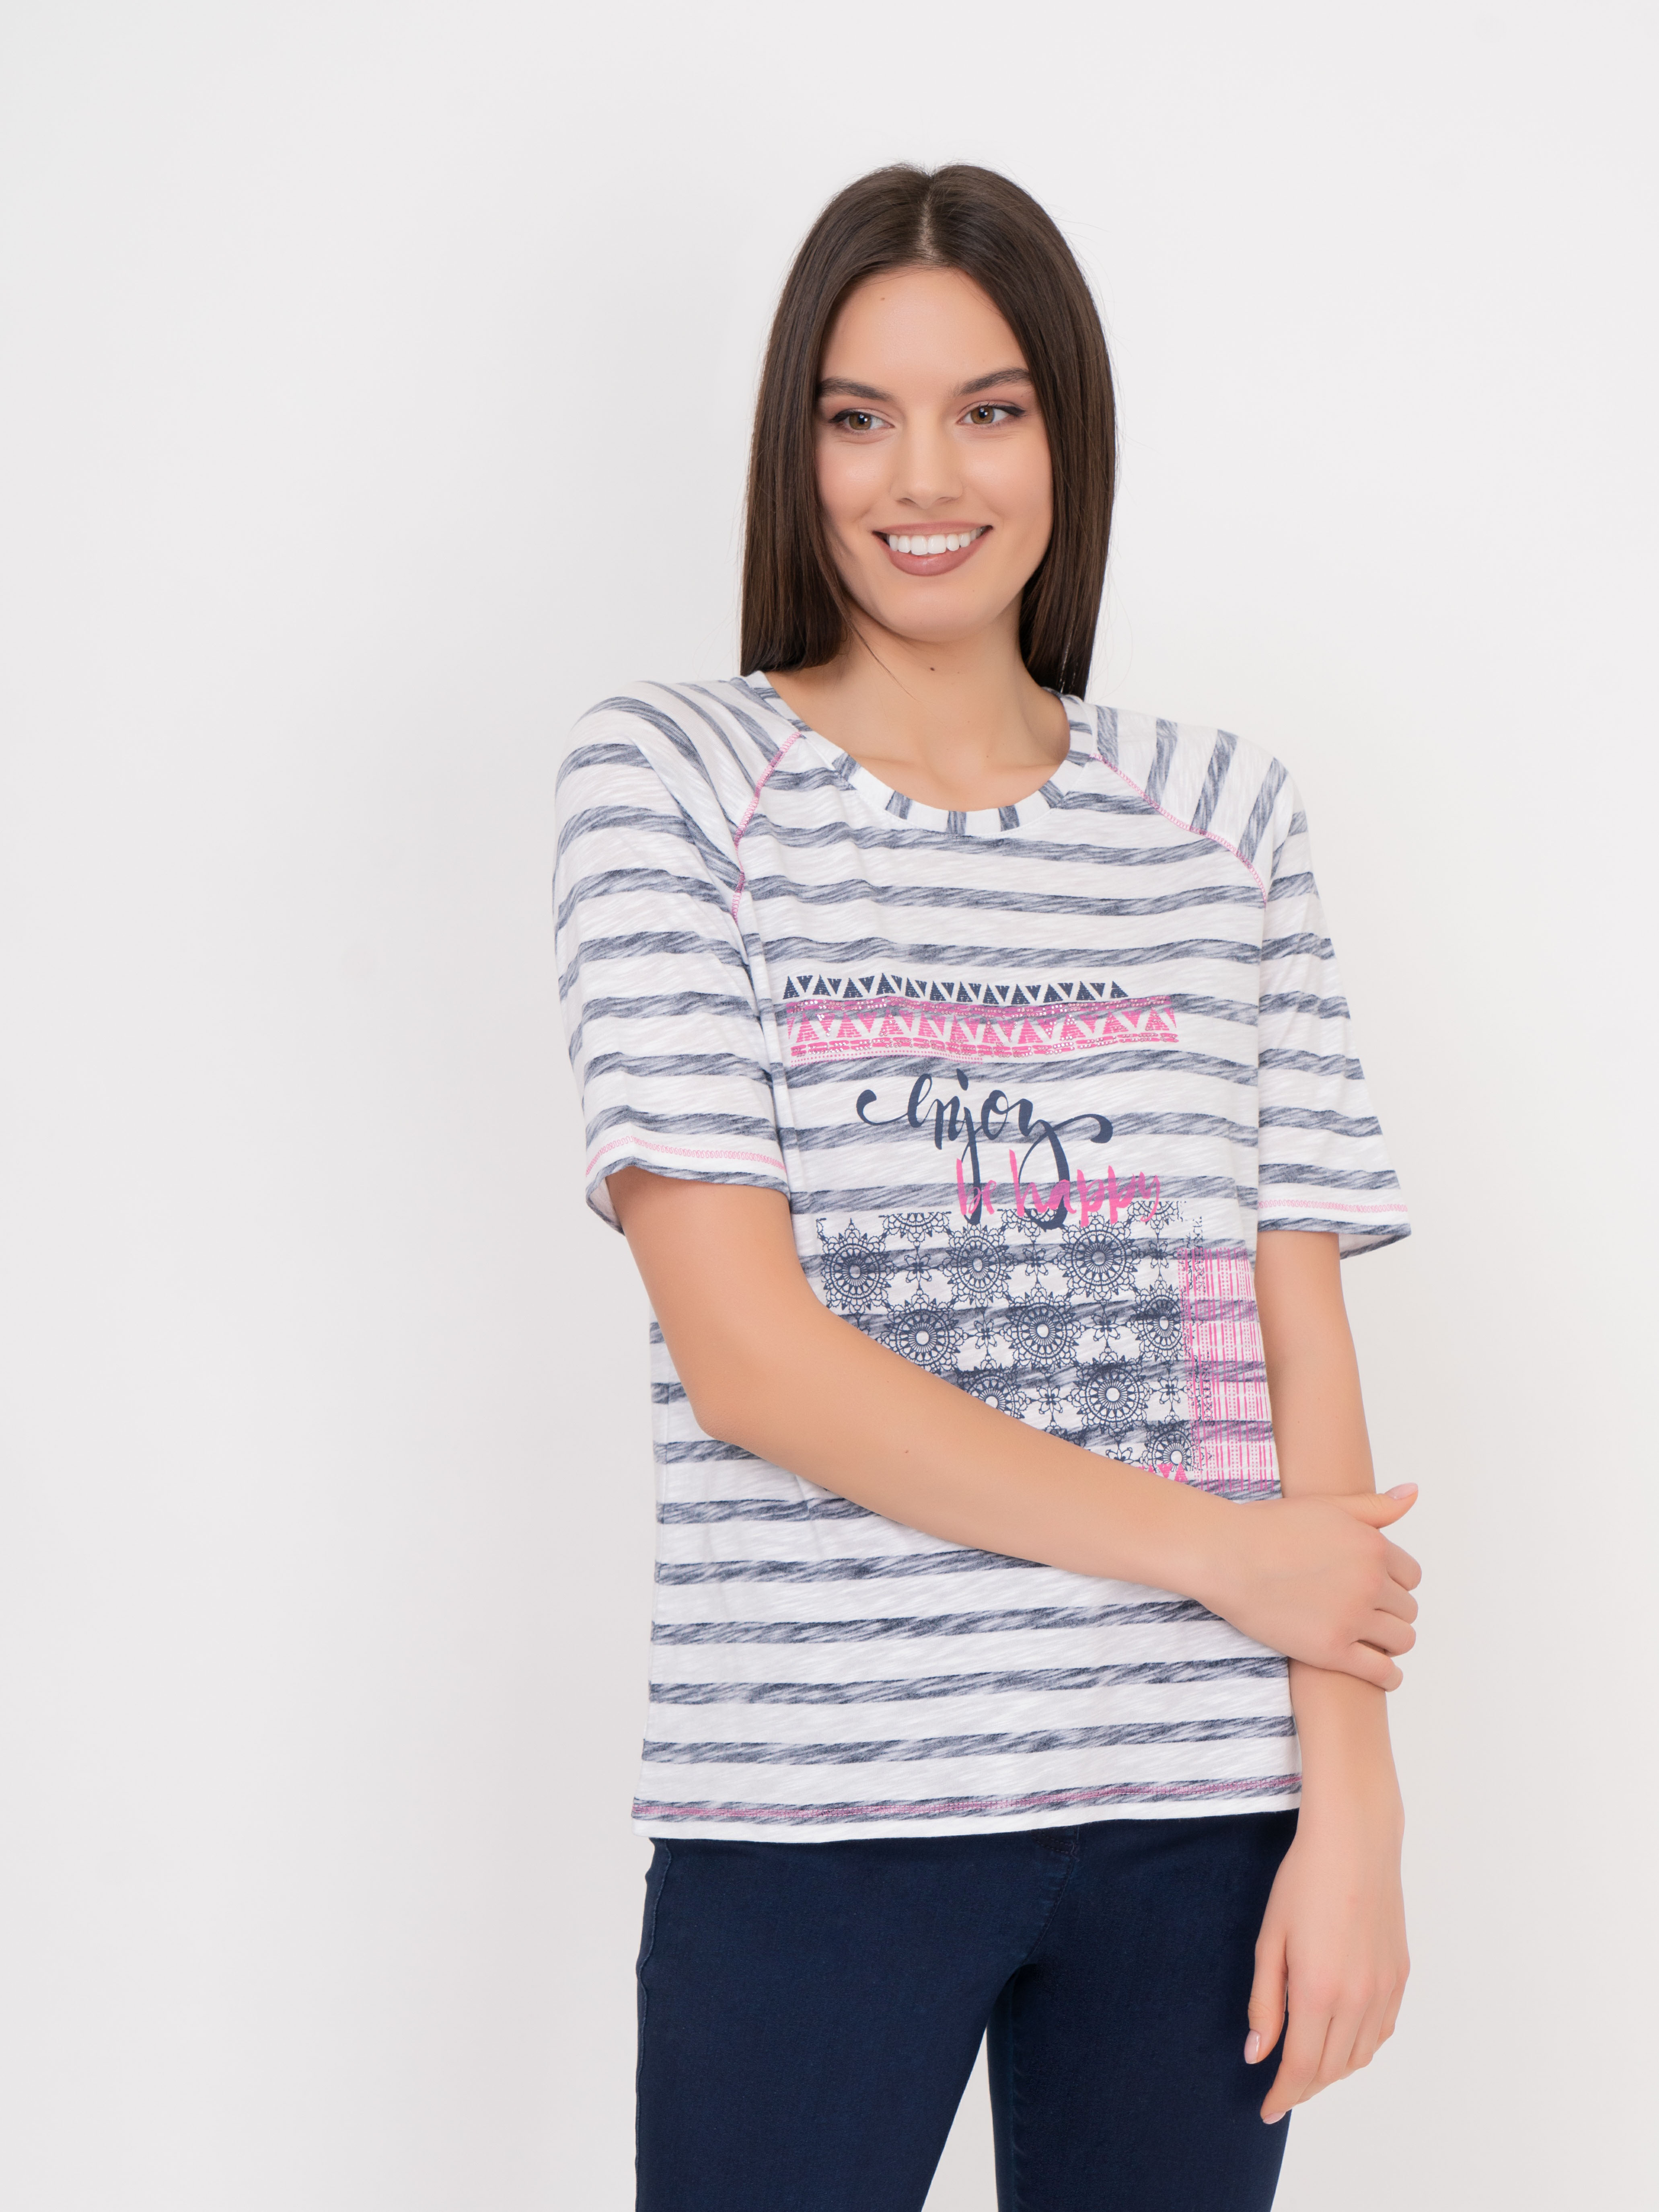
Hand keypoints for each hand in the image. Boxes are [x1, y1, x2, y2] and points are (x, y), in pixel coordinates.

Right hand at [1200, 1485, 1420, 1686]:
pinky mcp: (1332, 1649)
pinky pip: (1382, 1672)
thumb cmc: (1267, 1527)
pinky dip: (1389, 1675)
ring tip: (1371, 1640)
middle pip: (1407, 1608)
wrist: (1225, 1555)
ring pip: (1401, 1639)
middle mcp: (1369, 1582)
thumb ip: (1374, 1505)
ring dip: (1391, 1640)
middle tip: (1365, 1613)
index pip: (1410, 1576)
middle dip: (1391, 1611)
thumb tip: (1413, 1493)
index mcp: (1372, 1546)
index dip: (1393, 1582)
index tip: (1375, 1588)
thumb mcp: (1326, 1505)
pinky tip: (1383, 1672)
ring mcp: (1352, 1618)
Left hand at [1245, 1782, 1409, 2121]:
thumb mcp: (1270, 1939)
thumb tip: (1258, 2054)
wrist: (1355, 1841)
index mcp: (1320, 1990)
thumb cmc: (1303, 1881)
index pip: (1302, 2067)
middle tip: (1281, 2090)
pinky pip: (1381, 2031)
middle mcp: (1358, 1997)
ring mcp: (1384, 1988)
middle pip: (1331, 2068)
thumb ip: (1264, 2001)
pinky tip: (1341, 2039)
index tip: (1266, 2110)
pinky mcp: (1400, 1976)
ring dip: (1333, 2071)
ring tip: (1307, 2068)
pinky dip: (1360, 2047)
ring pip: (1360, 2055)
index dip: (1283, 2094)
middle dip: (1304, 2087)